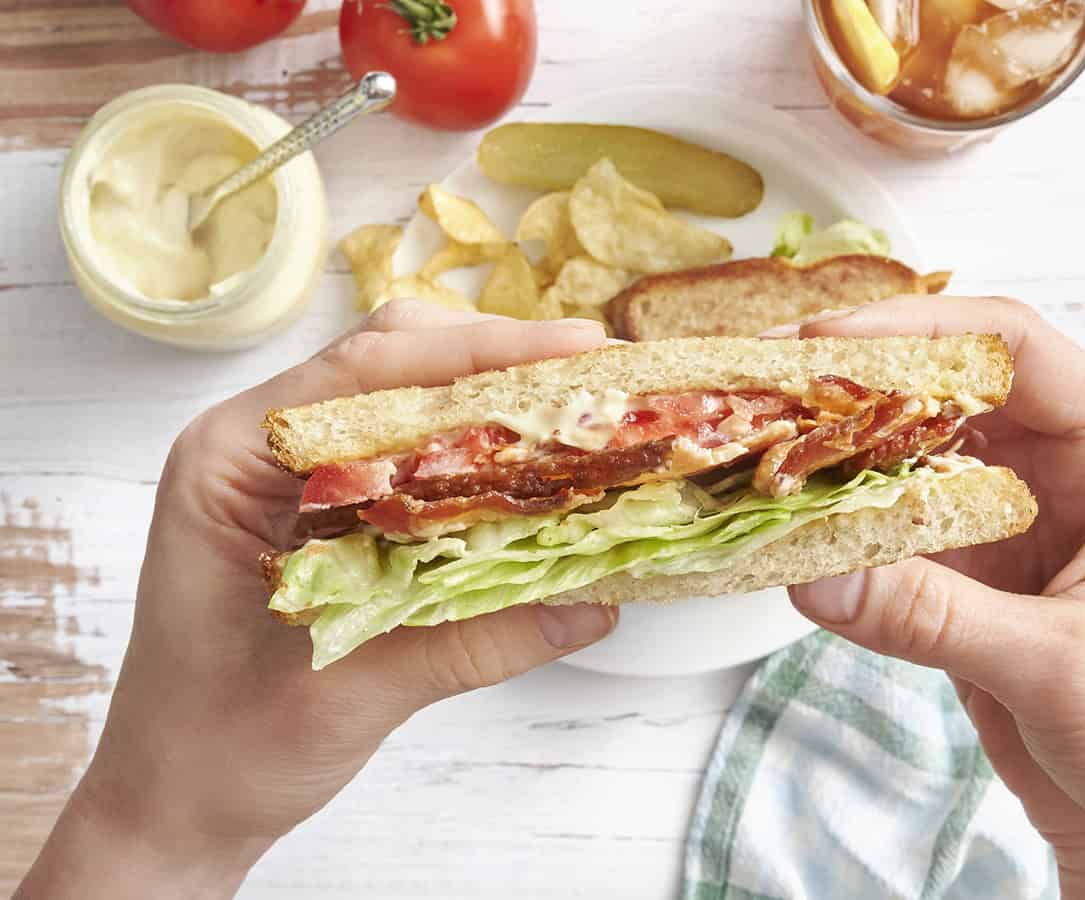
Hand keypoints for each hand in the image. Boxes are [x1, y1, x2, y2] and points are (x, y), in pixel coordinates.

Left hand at [18, 303, 617, 898]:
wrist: (178, 804)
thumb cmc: (220, 748)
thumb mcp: (349, 695)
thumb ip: (474, 642)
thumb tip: (591, 603)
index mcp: (230, 463)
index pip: (364, 371)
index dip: (476, 351)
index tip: (573, 351)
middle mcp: (257, 451)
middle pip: (388, 364)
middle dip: (493, 364)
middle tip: (591, 376)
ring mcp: (287, 479)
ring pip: (401, 404)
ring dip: (487, 406)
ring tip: (572, 413)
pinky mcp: (321, 513)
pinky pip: (404, 459)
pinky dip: (470, 458)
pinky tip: (527, 473)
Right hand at [784, 297, 1084, 899]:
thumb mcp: (1063, 667)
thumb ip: (935, 617)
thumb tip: (818, 575)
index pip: (1016, 351)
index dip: (918, 333)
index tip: (829, 343)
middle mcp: (1061, 473)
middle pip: (946, 391)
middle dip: (856, 385)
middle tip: (769, 387)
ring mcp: (1008, 521)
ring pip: (909, 455)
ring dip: (839, 452)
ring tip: (764, 449)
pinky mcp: (966, 572)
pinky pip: (890, 526)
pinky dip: (838, 523)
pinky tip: (791, 524)